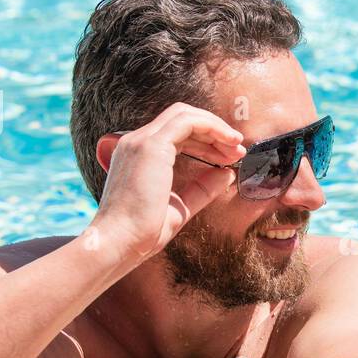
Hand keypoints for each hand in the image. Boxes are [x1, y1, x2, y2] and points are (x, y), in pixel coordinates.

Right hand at [90, 102, 245, 263]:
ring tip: (237, 147)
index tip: (228, 158)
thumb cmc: (142, 233)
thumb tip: (226, 174)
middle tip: (237, 151)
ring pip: (185, 115)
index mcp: (138, 155)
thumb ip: (202, 189)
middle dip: (213, 132)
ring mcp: (141, 141)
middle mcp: (136, 142)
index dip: (205, 141)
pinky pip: (188, 122)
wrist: (120, 242)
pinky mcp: (152, 145)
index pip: (176, 133)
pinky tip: (228, 142)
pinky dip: (212, 127)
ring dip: (215, 128)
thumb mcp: (180, 207)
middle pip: (181, 119)